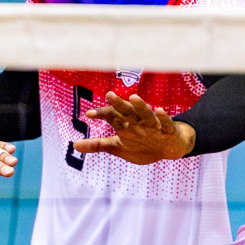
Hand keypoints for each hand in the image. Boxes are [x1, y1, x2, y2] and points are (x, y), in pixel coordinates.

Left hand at [72, 91, 194, 164]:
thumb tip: (74, 145)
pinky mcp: (169, 131)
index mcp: (125, 124)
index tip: (89, 114)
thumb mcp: (118, 147)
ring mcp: (154, 125)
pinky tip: (160, 110)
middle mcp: (138, 121)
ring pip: (146, 114)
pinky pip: (166, 123)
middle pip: (127, 111)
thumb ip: (98, 144)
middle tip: (109, 95)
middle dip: (119, 104)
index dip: (101, 114)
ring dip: (141, 106)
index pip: (111, 116)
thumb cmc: (142, 144)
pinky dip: (163, 118)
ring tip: (134, 97)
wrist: (169, 149)